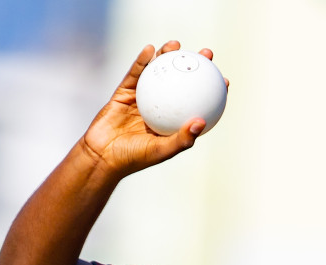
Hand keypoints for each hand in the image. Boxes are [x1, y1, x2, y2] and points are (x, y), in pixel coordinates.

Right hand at [80, 41, 220, 178]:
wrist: (102, 155)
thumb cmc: (133, 158)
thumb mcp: (160, 150)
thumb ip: (181, 138)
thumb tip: (202, 121)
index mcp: (173, 121)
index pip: (197, 102)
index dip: (211, 90)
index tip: (223, 80)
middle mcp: (161, 107)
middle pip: (181, 81)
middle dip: (194, 65)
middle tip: (206, 53)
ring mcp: (143, 98)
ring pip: (159, 73)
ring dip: (168, 55)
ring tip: (176, 45)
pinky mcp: (125, 92)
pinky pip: (136, 73)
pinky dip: (142, 60)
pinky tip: (150, 49)